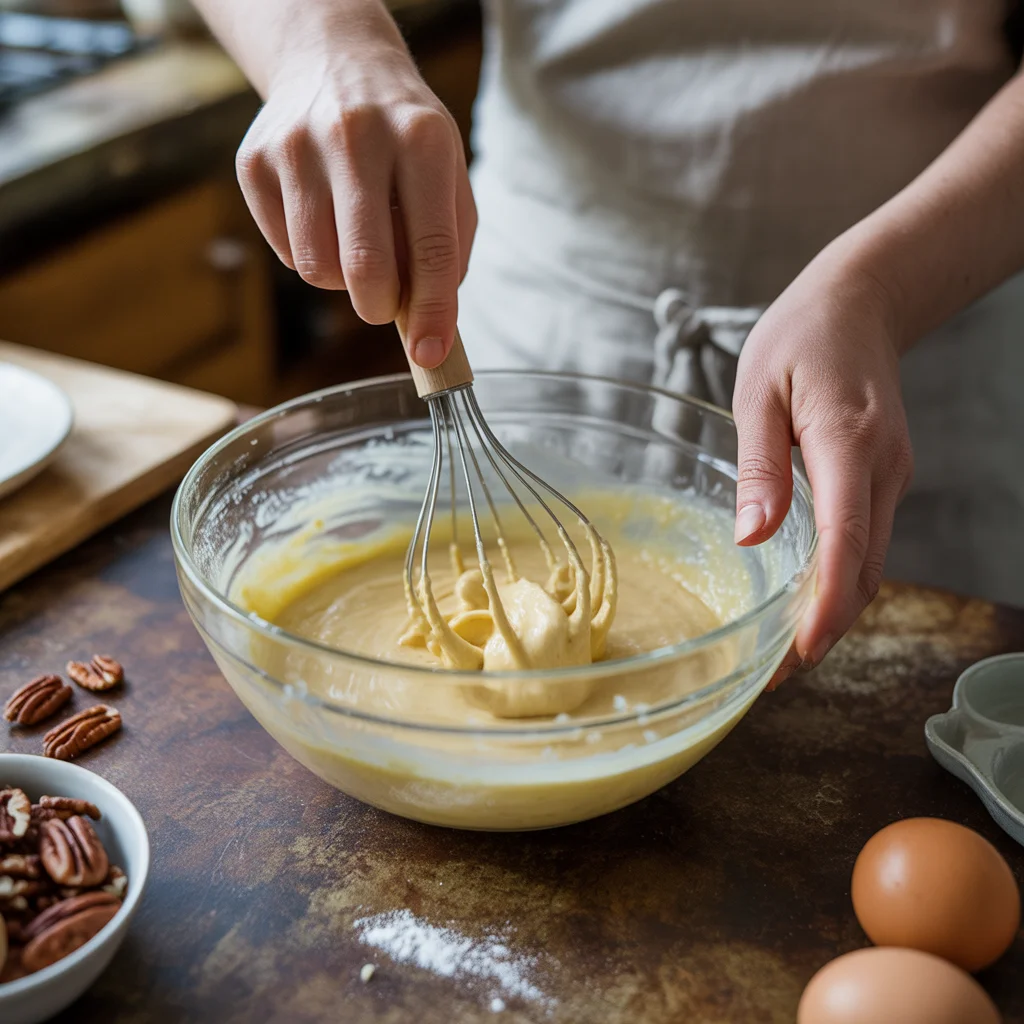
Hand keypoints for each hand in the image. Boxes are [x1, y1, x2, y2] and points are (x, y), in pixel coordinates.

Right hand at [234, 10, 475, 367]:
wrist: (333, 61)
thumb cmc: (404, 135)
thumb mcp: (447, 173)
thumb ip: (449, 246)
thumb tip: (430, 323)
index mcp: (420, 138)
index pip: (431, 247)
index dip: (433, 312)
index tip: (431, 354)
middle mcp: (356, 136)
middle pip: (365, 266)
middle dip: (380, 307)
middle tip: (385, 304)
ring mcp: (296, 147)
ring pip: (318, 268)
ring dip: (343, 281)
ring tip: (356, 243)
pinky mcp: (255, 163)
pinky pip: (287, 253)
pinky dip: (311, 256)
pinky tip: (324, 219)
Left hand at [732, 248, 912, 685]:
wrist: (861, 304)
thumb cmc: (802, 338)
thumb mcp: (759, 390)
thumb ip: (759, 468)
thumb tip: (751, 540)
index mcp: (848, 441)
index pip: (847, 537)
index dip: (827, 602)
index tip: (801, 652)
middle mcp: (883, 467)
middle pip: (864, 568)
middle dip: (824, 628)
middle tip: (772, 677)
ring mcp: (892, 475)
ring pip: (871, 562)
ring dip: (833, 612)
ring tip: (782, 656)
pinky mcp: (885, 479)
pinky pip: (868, 543)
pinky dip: (841, 583)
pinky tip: (806, 603)